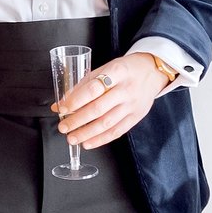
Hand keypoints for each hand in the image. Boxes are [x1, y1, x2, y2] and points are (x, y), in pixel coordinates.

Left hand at [53, 53, 171, 150]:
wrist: (152, 72)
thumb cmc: (125, 70)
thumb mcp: (104, 69)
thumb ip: (82, 86)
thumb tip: (59, 104)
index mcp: (116, 72)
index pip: (93, 88)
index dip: (76, 101)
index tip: (63, 109)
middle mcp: (126, 89)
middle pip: (98, 108)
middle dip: (77, 120)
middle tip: (63, 127)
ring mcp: (132, 105)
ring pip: (107, 123)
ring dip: (87, 133)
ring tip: (72, 138)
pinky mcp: (136, 117)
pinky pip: (117, 131)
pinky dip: (101, 139)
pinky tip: (88, 143)